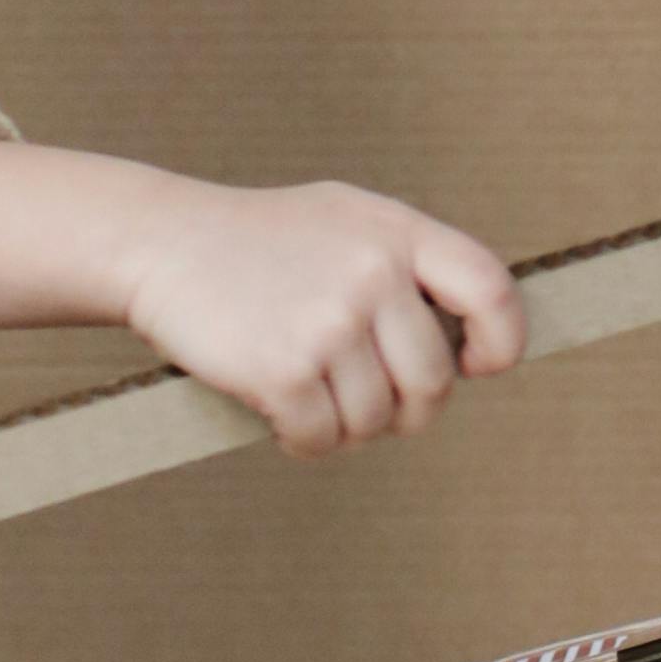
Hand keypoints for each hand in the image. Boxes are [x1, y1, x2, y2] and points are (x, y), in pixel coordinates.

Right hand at [118, 176, 525, 455]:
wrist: (159, 242)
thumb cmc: (257, 240)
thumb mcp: (344, 220)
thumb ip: (408, 263)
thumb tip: (472, 340)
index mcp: (397, 232)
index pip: (491, 292)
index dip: (500, 343)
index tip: (476, 366)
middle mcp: (372, 274)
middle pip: (433, 383)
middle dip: (405, 411)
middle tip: (364, 402)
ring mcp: (329, 322)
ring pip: (376, 420)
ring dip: (346, 428)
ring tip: (312, 400)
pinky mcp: (284, 369)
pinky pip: (322, 438)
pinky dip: (304, 441)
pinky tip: (281, 417)